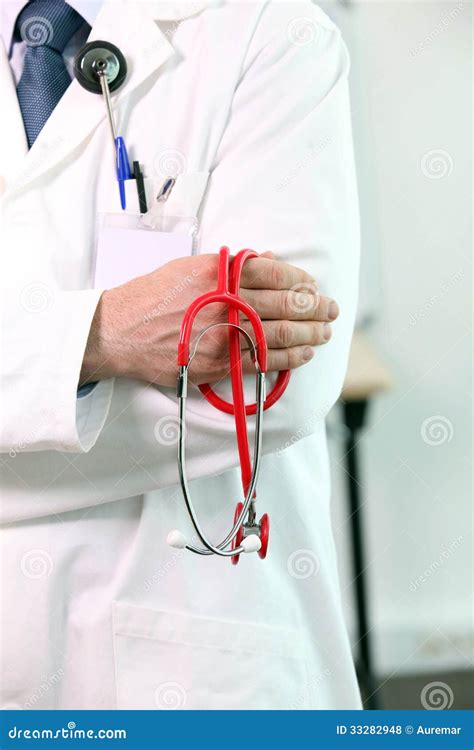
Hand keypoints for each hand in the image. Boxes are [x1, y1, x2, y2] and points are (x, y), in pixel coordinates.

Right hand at [80, 253, 338, 387]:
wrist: (121, 331)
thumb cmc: (154, 294)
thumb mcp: (190, 266)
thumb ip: (232, 264)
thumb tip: (269, 259)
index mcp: (221, 274)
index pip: (276, 273)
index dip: (302, 281)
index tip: (312, 286)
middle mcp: (226, 302)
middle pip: (286, 304)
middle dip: (316, 307)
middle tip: (332, 310)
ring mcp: (225, 335)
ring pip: (282, 333)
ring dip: (311, 332)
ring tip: (326, 331)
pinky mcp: (221, 362)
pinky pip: (266, 361)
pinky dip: (291, 358)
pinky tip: (305, 353)